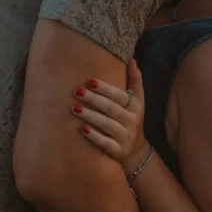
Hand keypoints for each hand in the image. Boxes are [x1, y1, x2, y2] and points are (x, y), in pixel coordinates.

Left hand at [71, 59, 147, 174]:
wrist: (136, 151)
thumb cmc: (131, 119)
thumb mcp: (137, 101)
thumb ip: (135, 80)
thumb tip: (132, 59)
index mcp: (136, 107)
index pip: (120, 96)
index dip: (105, 88)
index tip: (89, 81)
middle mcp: (132, 121)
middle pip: (112, 109)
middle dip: (93, 100)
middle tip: (76, 92)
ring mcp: (126, 137)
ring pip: (108, 125)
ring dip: (90, 116)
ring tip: (74, 108)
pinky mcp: (119, 151)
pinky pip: (106, 143)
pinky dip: (94, 136)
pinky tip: (82, 129)